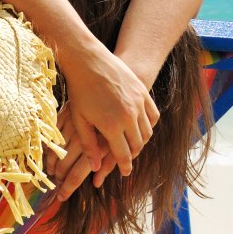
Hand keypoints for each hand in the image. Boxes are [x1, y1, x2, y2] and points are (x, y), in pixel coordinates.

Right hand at [49, 107, 129, 200]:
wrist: (110, 82)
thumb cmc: (118, 116)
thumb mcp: (114, 140)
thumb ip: (107, 162)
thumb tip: (98, 183)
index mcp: (99, 145)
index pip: (79, 173)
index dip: (69, 187)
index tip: (61, 197)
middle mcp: (83, 136)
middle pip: (65, 164)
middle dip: (59, 179)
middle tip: (55, 188)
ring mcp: (71, 125)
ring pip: (56, 151)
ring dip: (52, 165)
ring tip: (51, 174)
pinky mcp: (64, 114)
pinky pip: (52, 136)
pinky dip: (49, 148)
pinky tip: (48, 156)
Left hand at [56, 43, 158, 183]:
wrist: (88, 61)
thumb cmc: (79, 91)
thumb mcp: (79, 120)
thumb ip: (89, 145)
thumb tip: (95, 167)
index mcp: (111, 126)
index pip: (122, 154)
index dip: (124, 166)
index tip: (125, 173)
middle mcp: (128, 117)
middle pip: (137, 145)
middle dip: (132, 155)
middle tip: (127, 159)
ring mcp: (138, 104)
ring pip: (147, 132)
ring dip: (141, 141)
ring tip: (133, 145)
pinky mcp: (143, 93)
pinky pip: (153, 116)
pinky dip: (149, 125)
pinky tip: (142, 128)